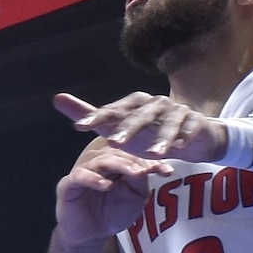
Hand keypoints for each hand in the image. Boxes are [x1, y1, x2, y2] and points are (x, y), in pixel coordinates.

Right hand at [52, 137, 166, 244]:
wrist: (91, 235)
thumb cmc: (112, 213)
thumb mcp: (135, 197)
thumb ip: (139, 180)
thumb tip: (145, 167)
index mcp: (115, 162)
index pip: (131, 153)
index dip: (148, 159)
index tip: (166, 170)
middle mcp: (97, 162)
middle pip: (115, 151)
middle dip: (134, 160)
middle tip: (148, 169)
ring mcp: (82, 172)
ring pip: (99, 160)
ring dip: (118, 165)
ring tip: (133, 174)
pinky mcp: (68, 185)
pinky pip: (79, 176)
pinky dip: (93, 178)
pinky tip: (106, 186)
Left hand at [57, 91, 232, 165]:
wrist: (190, 138)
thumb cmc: (147, 133)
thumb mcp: (116, 126)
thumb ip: (89, 115)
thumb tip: (57, 98)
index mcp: (134, 103)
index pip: (113, 110)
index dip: (96, 118)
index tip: (79, 128)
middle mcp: (155, 103)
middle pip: (140, 115)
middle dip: (128, 129)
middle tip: (113, 143)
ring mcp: (177, 111)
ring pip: (168, 122)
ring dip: (161, 137)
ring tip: (152, 154)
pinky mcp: (196, 121)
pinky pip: (191, 127)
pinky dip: (185, 136)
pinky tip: (180, 149)